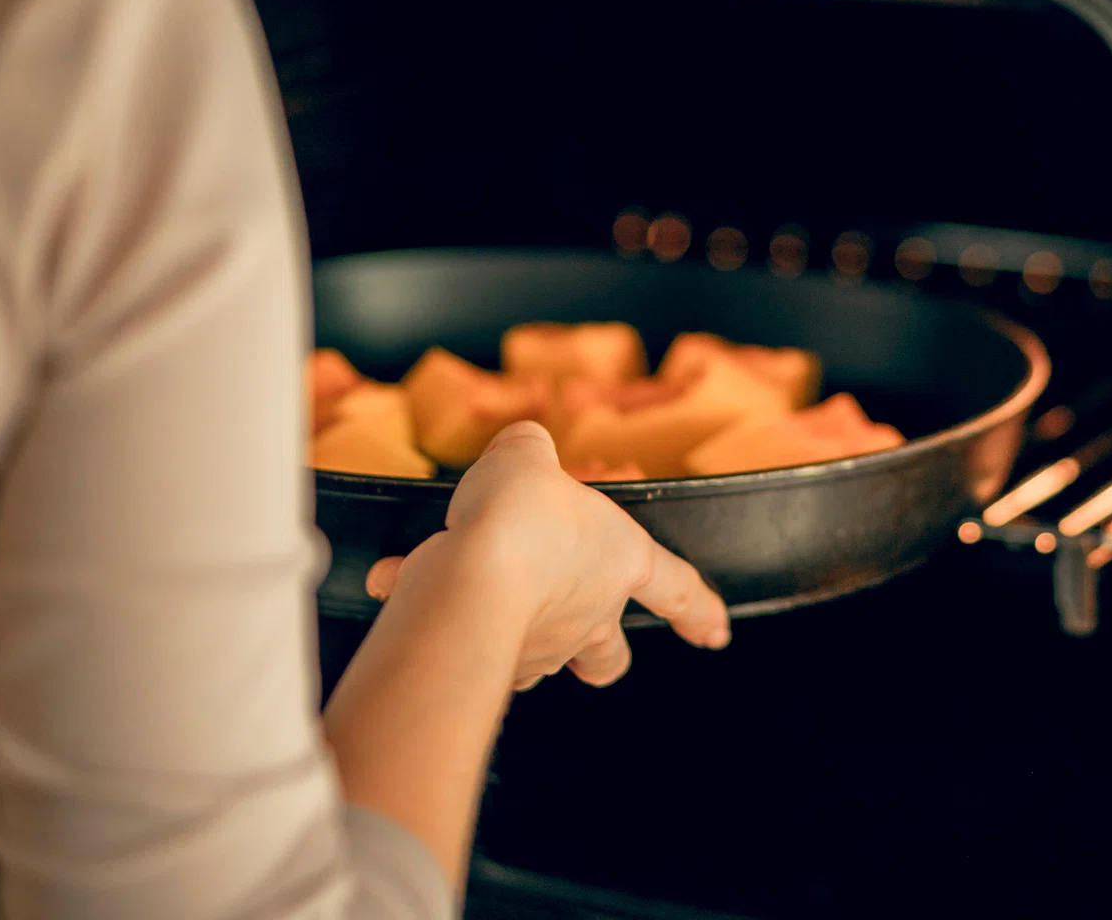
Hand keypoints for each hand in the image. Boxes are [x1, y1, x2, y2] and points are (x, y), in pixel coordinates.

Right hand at [365, 421, 729, 688]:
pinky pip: (459, 631)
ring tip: (455, 582)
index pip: (679, 588)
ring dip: (502, 623)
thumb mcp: (527, 455)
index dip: (701, 610)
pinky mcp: (487, 662)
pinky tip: (395, 579)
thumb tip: (522, 449)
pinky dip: (428, 607)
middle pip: (608, 652)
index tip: (716, 634)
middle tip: (590, 653)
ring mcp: (539, 645)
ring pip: (536, 656)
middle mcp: (587, 612)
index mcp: (621, 559)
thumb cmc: (519, 518)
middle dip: (602, 656)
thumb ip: (529, 450)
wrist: (469, 577)